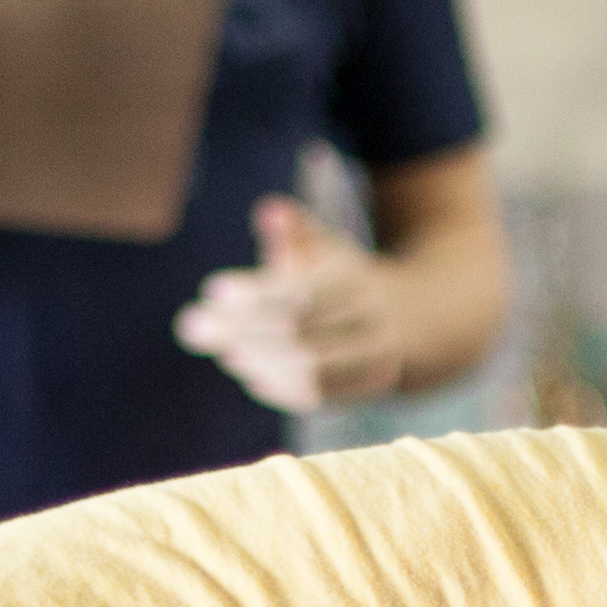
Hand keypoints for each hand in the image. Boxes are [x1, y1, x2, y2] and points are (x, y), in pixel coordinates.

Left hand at [176, 196, 414, 410]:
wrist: (415, 322)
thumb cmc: (349, 279)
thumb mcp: (329, 247)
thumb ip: (298, 230)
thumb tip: (270, 209)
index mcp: (358, 282)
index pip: (301, 295)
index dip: (255, 296)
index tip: (213, 289)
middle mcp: (370, 324)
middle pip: (300, 336)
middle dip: (241, 331)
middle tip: (192, 324)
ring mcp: (371, 362)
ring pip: (309, 372)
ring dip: (257, 362)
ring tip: (222, 348)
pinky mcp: (363, 390)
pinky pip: (317, 397)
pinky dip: (276, 386)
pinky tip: (243, 369)